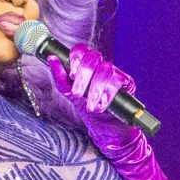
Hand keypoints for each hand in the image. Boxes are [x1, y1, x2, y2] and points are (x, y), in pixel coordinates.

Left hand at [50, 40, 145, 161]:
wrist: (107, 130)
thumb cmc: (89, 110)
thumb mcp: (71, 95)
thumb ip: (61, 78)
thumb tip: (51, 59)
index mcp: (87, 65)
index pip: (82, 49)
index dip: (76, 58)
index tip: (71, 73)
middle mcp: (101, 66)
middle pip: (93, 56)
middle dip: (83, 76)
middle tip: (78, 94)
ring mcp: (115, 73)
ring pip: (105, 69)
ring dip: (95, 89)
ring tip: (90, 106)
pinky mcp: (127, 82)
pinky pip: (118, 80)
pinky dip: (107, 94)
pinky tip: (102, 106)